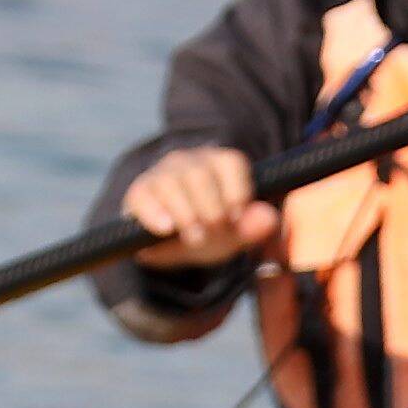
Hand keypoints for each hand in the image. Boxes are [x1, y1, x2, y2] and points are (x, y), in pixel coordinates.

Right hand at [121, 145, 267, 266]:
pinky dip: (155, 214)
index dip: (236, 193)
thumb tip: (269, 217)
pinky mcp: (138, 191)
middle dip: (210, 210)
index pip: (230, 162)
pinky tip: (166, 229)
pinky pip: (143, 196)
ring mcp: (161, 174)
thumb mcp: (234, 234)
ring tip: (193, 236)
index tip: (234, 218)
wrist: (169, 246)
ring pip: (171, 183)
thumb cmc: (208, 232)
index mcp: (219, 164)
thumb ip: (253, 227)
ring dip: (185, 214)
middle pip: (200, 175)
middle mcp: (189, 161)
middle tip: (212, 232)